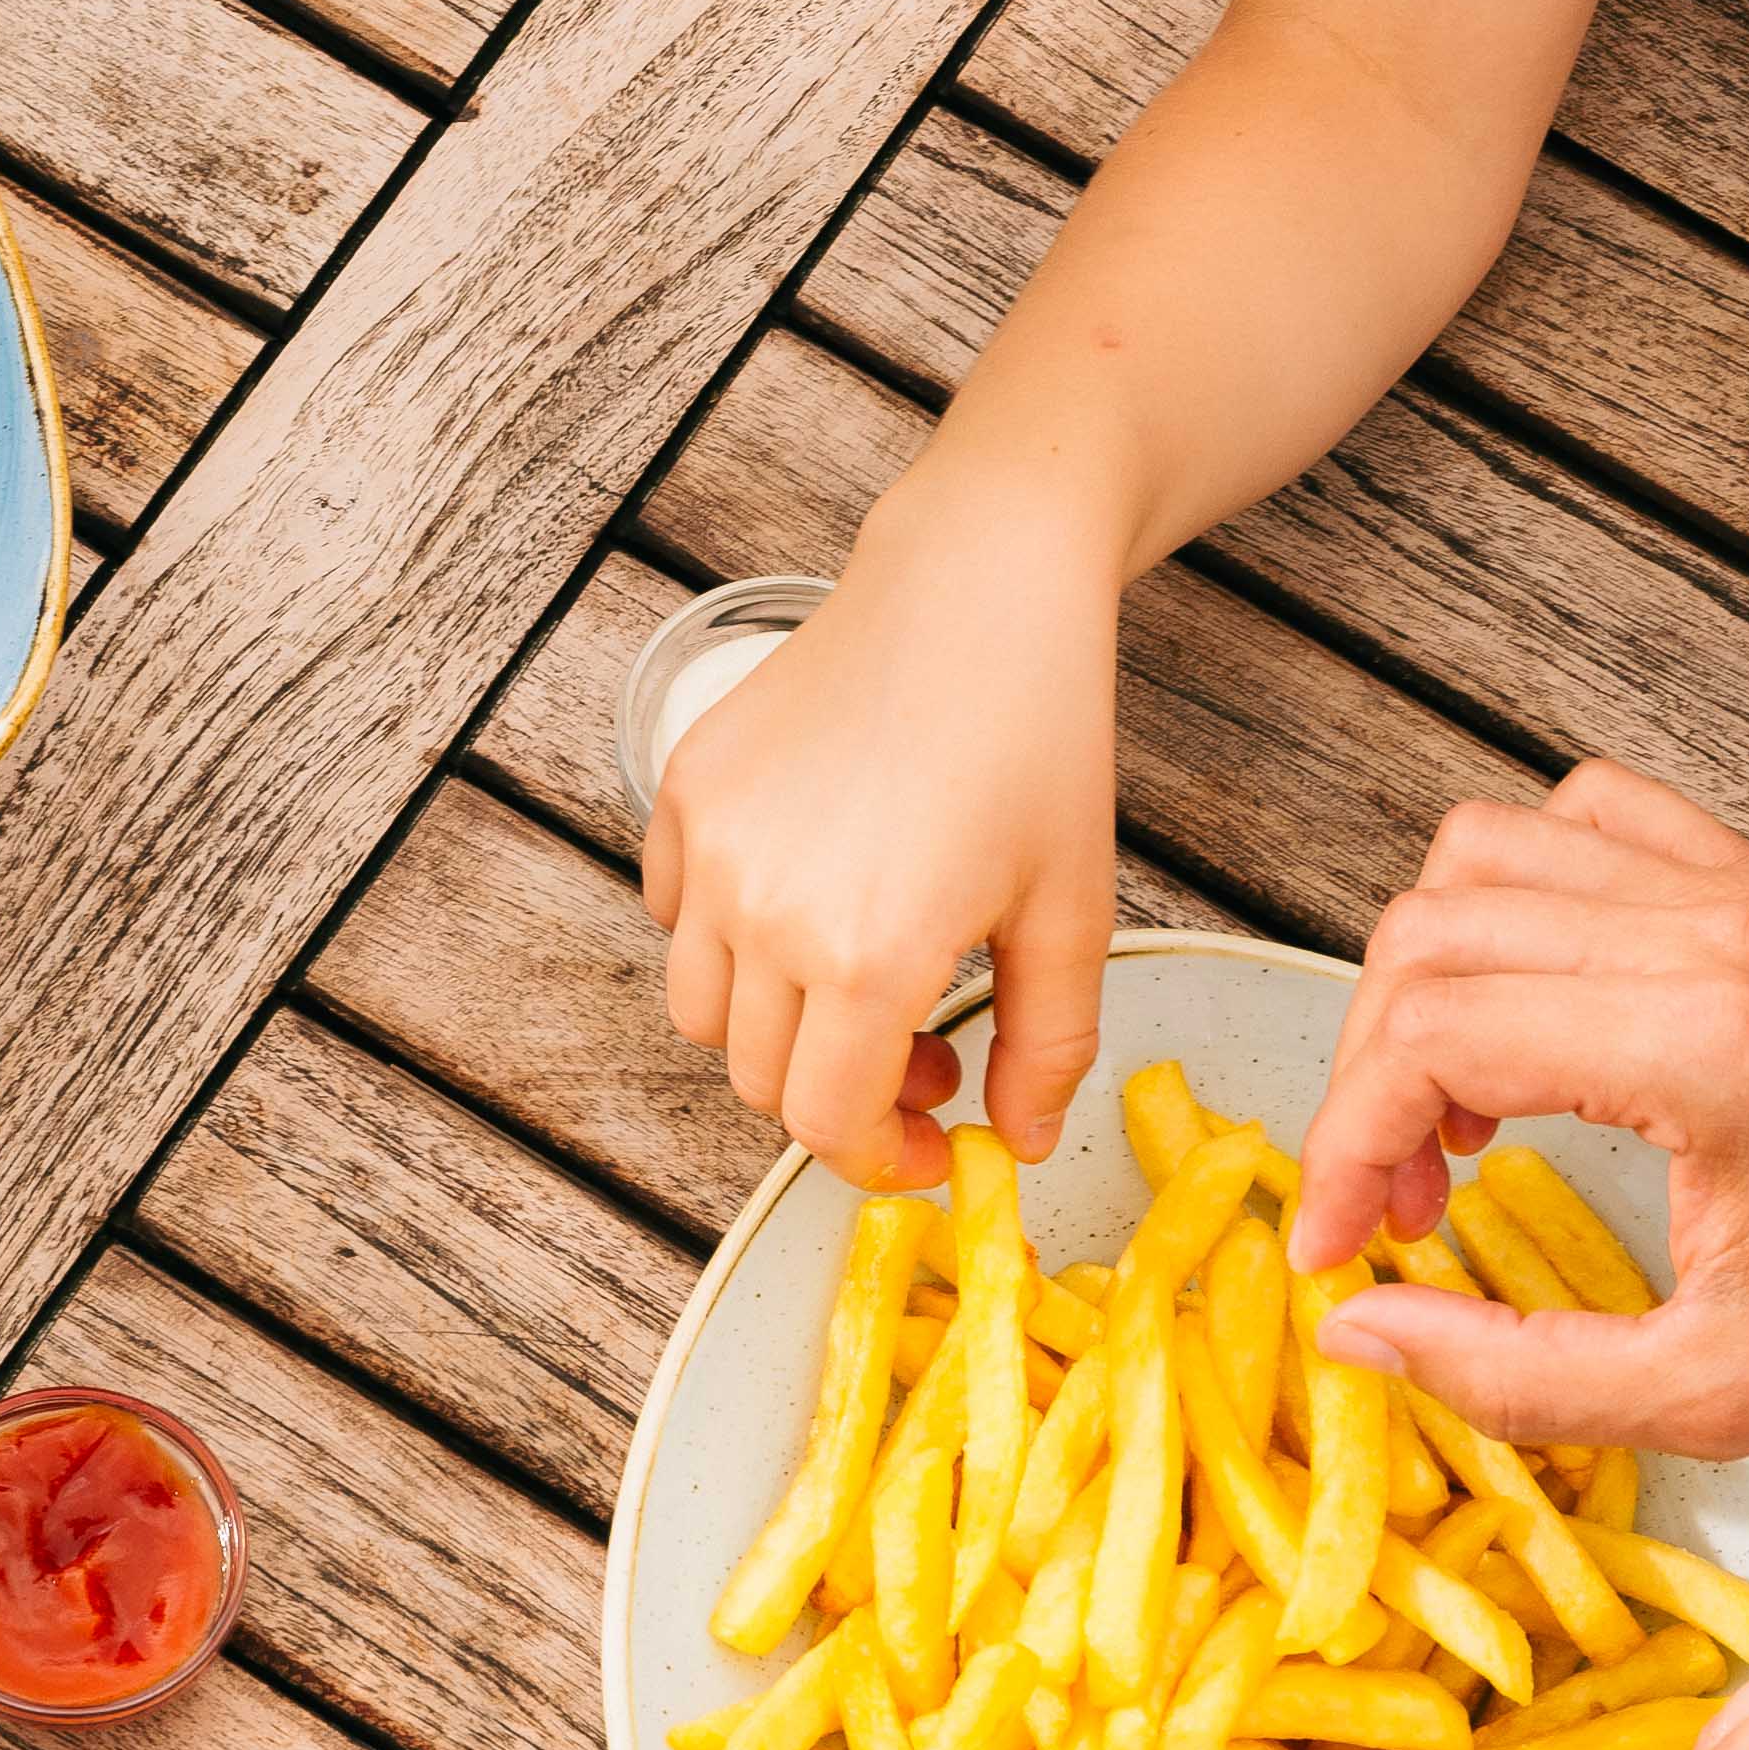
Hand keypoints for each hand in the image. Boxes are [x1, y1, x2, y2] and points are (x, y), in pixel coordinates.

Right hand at [644, 509, 1125, 1193]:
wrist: (975, 587)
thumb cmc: (1038, 739)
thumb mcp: (1073, 910)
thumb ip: (1047, 1047)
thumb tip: (1022, 1145)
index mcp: (867, 956)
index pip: (827, 1123)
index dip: (880, 1161)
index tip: (932, 1149)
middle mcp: (766, 911)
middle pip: (763, 1080)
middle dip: (847, 1098)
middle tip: (932, 1055)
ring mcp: (713, 849)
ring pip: (704, 1012)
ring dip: (778, 1033)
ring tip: (864, 988)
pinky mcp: (687, 791)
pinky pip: (675, 917)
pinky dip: (726, 945)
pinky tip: (809, 905)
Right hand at [1286, 769, 1748, 1454]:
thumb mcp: (1711, 1392)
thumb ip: (1514, 1376)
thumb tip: (1357, 1334)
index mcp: (1699, 1050)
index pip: (1430, 1038)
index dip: (1343, 1147)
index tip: (1340, 1245)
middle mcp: (1710, 936)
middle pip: (1429, 938)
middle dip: (1369, 1079)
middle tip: (1401, 1204)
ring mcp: (1737, 892)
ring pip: (1481, 857)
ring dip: (1428, 981)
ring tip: (1462, 1112)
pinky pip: (1580, 821)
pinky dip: (1518, 901)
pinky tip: (1540, 1017)